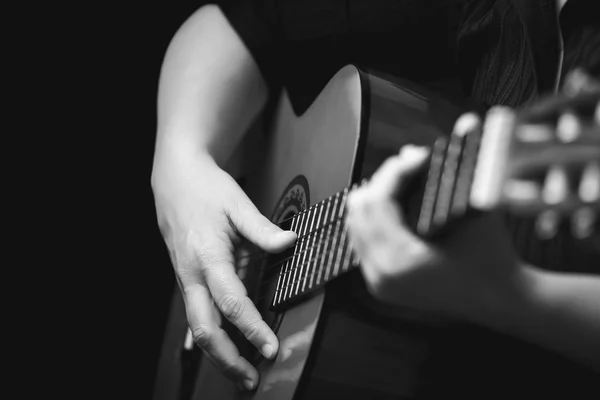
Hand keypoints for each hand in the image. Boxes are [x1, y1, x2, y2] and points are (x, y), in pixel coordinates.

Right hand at [151, 145, 295, 389]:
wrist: (174, 180)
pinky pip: (197, 315)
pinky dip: (211, 338)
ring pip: (197, 327)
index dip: (252, 327)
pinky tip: (225, 350)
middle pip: (205, 328)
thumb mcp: (236, 203)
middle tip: (252, 378)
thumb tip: (291, 242)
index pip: (232, 301)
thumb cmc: (205, 189)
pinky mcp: (186, 280)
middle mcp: (192, 274)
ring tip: (242, 374)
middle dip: (227, 358)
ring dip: (218, 355)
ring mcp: (186, 279)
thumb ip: (263, 228)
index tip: (270, 348)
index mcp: (207, 256)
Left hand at [345, 144, 526, 319]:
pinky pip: (363, 242)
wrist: (501, 300)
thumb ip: (461, 168)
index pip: (378, 202)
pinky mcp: (381, 284)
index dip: (395, 171)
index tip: (418, 155)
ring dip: (377, 198)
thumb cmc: (494, 258)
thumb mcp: (477, 211)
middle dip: (383, 182)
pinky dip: (376, 219)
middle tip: (410, 164)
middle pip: (360, 211)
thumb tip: (458, 124)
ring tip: (404, 179)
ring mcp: (378, 282)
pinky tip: (395, 203)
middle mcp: (381, 275)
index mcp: (400, 261)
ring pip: (356, 226)